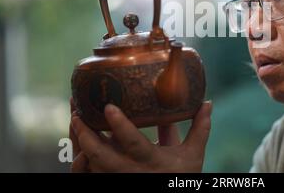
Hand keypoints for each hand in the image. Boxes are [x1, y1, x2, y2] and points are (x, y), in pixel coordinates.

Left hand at [70, 101, 211, 171]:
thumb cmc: (181, 177)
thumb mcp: (193, 155)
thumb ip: (200, 128)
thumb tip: (208, 102)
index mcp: (151, 161)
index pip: (133, 143)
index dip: (120, 126)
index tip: (109, 107)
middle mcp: (131, 172)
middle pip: (101, 156)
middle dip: (86, 135)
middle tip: (78, 113)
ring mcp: (118, 178)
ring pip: (90, 164)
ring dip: (80, 141)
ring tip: (75, 117)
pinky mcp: (110, 180)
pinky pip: (88, 171)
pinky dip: (80, 154)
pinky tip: (78, 135)